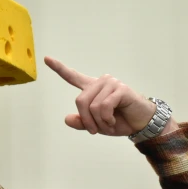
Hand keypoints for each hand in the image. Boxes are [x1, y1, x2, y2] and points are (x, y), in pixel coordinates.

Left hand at [44, 56, 176, 136]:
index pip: (72, 77)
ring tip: (109, 124)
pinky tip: (113, 120)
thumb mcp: (96, 125)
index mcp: (91, 88)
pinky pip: (104, 106)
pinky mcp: (120, 88)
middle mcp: (100, 82)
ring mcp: (110, 83)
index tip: (46, 58)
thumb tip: (67, 119)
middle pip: (80, 101)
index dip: (59, 68)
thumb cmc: (119, 121)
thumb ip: (81, 122)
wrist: (140, 124)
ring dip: (99, 122)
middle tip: (95, 130)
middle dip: (87, 120)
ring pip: (92, 106)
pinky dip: (107, 119)